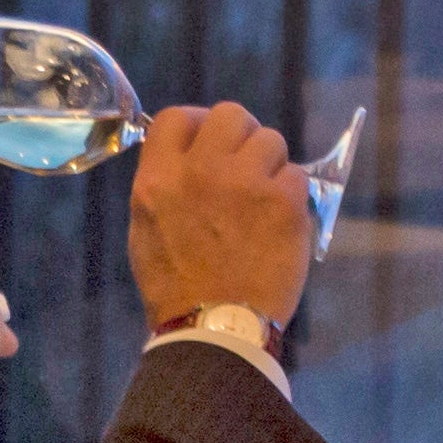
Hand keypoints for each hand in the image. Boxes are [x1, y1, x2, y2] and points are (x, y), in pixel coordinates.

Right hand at [127, 103, 315, 332]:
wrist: (215, 328)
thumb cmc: (175, 287)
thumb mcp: (146, 229)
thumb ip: (163, 185)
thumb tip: (186, 157)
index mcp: (159, 178)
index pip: (177, 117)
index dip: (198, 124)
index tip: (209, 142)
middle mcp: (200, 171)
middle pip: (231, 115)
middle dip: (241, 135)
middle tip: (245, 165)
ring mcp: (245, 183)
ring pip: (270, 140)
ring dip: (270, 164)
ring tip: (264, 199)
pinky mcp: (283, 202)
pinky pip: (296, 175)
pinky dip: (292, 196)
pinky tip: (280, 222)